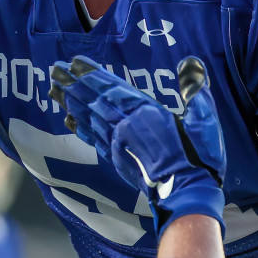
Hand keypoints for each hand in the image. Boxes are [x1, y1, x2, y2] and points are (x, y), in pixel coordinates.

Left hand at [50, 56, 226, 235]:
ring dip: (71, 103)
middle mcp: (126, 126)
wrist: (186, 195)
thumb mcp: (203, 121)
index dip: (92, 75)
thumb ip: (195, 91)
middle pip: (94, 101)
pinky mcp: (117, 161)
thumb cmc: (199, 158)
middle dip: (73, 84)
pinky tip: (69, 120)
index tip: (74, 63)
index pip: (113, 89)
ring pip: (89, 119)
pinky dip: (80, 128)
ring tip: (54, 90)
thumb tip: (190, 64)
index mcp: (145, 113)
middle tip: (54, 71)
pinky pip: (93, 139)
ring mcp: (119, 145)